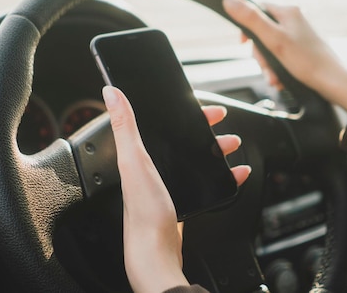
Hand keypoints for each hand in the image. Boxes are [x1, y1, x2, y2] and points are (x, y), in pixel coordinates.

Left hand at [102, 86, 250, 292]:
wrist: (156, 252)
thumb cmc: (143, 211)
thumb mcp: (134, 161)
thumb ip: (124, 126)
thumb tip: (111, 93)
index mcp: (139, 155)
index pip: (163, 124)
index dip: (185, 114)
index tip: (203, 108)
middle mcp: (151, 166)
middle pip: (182, 140)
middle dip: (205, 131)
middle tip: (222, 125)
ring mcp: (167, 183)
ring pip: (195, 158)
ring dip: (216, 150)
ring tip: (231, 146)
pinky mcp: (179, 198)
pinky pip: (204, 180)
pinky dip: (223, 175)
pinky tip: (235, 174)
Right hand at [222, 0, 346, 113]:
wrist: (333, 82)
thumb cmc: (307, 61)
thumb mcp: (273, 39)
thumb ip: (251, 19)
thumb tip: (229, 0)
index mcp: (288, 11)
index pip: (258, 9)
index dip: (247, 26)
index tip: (243, 43)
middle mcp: (295, 20)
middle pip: (263, 32)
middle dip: (260, 54)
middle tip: (265, 67)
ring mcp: (299, 35)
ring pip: (271, 47)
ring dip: (269, 66)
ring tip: (274, 78)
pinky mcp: (302, 49)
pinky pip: (282, 56)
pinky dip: (278, 69)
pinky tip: (281, 80)